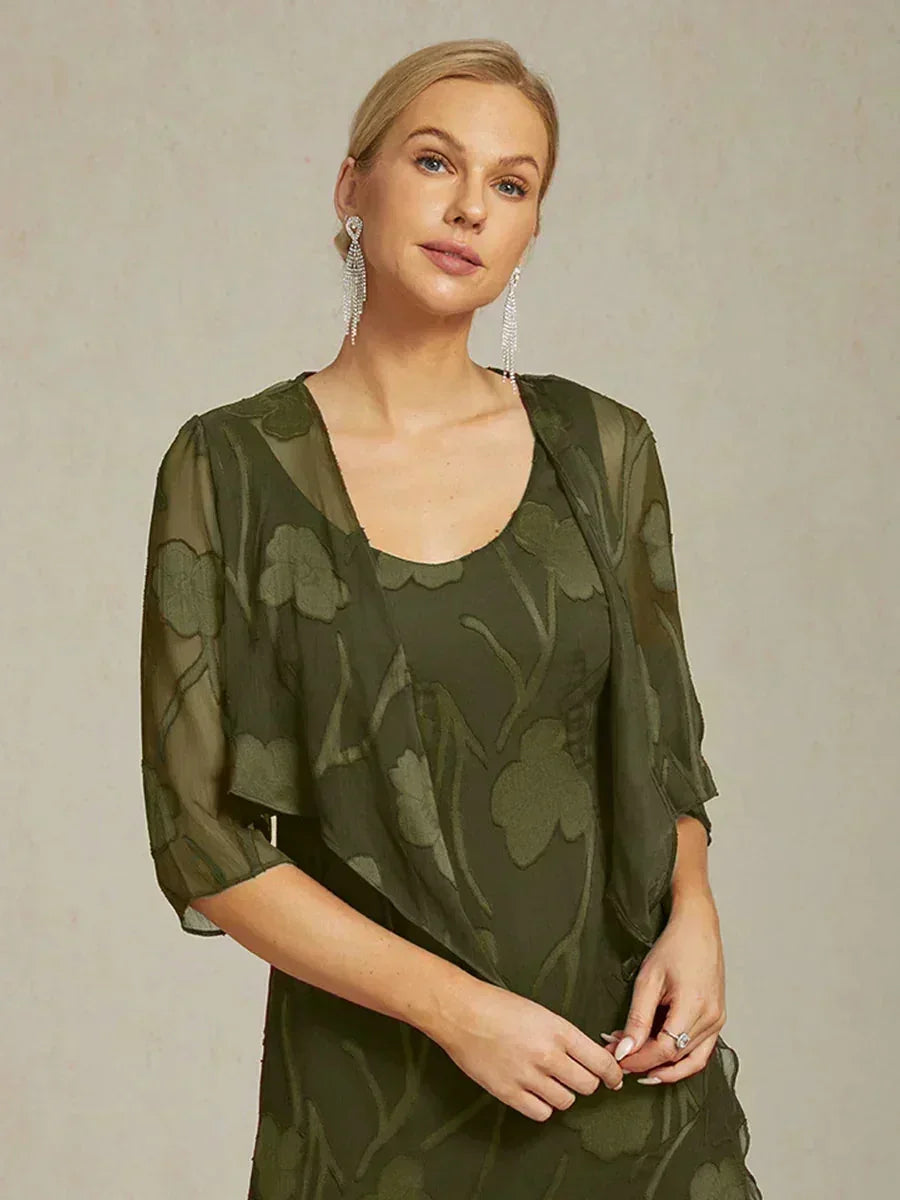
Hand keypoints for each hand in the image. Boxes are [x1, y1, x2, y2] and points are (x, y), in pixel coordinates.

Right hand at [430, 977, 624, 1120]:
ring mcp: (528, 1077)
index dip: (612, 1074)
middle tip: (577, 1076)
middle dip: (587, 1082)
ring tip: (550, 1081)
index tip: (614, 1078)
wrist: (460, 1012)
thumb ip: (566, 1036)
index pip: (601, 1062)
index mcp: (559, 1031)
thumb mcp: (541, 1012)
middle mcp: (548, 1056)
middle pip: (587, 1085)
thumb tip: (592, 1055)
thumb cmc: (498, 1005)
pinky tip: (535, 1092)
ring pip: (566, 1101)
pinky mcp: (509, 1093)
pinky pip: (541, 1113)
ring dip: (563, 1093)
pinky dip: (542, 1106)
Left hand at [603, 892, 725, 1084]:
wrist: (698, 928)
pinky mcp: (717, 1020)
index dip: (638, 1060)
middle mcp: (711, 1018)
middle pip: (676, 1058)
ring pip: (690, 1061)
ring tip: (637, 1064)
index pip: (665, 1050)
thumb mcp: (648, 979)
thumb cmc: (674, 946)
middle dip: (645, 1063)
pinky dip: (680, 1061)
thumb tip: (624, 1050)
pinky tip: (659, 1059)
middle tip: (620, 1057)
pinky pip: (701, 1052)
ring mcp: (717, 1021)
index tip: (616, 1059)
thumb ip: (637, 1018)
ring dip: (663, 1067)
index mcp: (694, 1006)